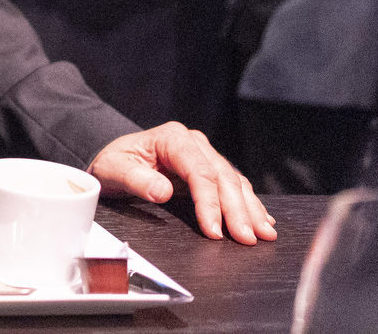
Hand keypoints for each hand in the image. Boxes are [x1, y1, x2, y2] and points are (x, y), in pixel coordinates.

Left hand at [88, 121, 276, 243]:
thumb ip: (136, 179)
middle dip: (238, 210)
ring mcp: (204, 154)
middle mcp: (193, 143)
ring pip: (234, 181)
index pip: (199, 172)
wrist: (113, 156)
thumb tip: (163, 191)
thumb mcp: (114, 169)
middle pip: (222, 177)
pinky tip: (262, 218)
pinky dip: (248, 203)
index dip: (209, 203)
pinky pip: (233, 185)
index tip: (214, 230)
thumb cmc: (113, 162)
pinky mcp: (208, 168)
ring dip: (250, 208)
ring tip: (264, 233)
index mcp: (172, 138)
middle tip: (248, 238)